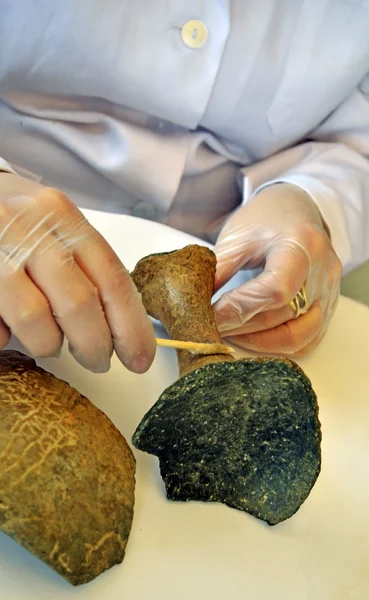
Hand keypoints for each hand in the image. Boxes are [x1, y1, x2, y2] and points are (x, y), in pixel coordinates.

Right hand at [0, 173, 154, 371]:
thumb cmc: (13, 216)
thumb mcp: (52, 222)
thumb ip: (83, 262)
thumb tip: (118, 322)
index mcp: (62, 215)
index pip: (111, 278)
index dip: (131, 326)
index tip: (140, 358)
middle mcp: (29, 228)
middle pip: (79, 303)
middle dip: (94, 345)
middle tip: (98, 361)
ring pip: (34, 318)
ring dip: (48, 344)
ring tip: (50, 343)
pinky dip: (6, 338)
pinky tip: (9, 330)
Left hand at [213, 183, 341, 356]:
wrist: (296, 209)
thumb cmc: (266, 219)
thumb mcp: (237, 238)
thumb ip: (217, 271)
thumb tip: (194, 306)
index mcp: (299, 244)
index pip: (275, 290)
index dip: (239, 309)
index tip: (211, 316)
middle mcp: (322, 270)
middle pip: (283, 315)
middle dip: (242, 327)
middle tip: (212, 329)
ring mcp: (329, 290)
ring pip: (298, 336)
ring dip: (260, 342)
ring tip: (230, 334)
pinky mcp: (329, 305)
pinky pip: (308, 340)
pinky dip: (279, 346)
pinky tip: (254, 339)